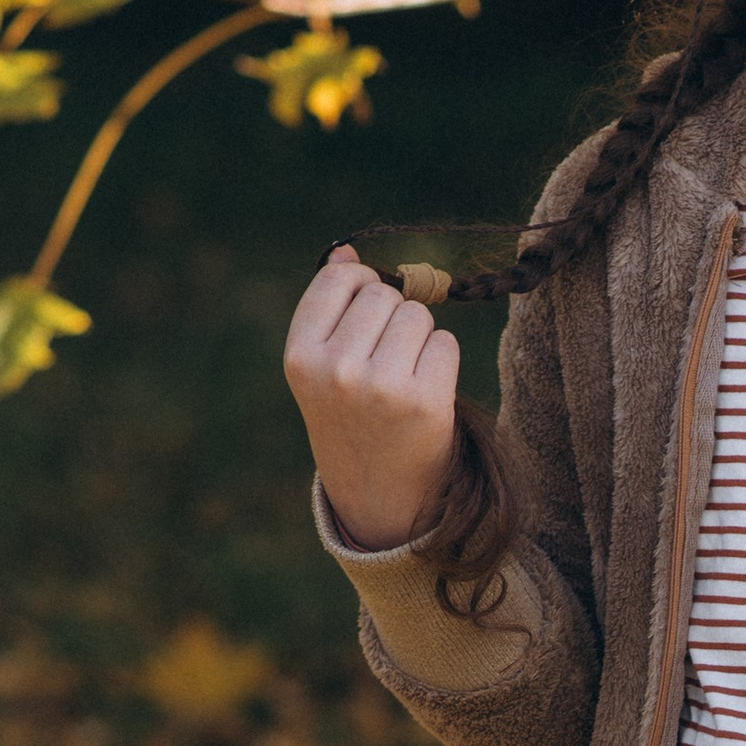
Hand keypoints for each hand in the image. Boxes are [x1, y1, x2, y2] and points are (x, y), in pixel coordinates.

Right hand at [284, 244, 458, 549]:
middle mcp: (336, 371)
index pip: (340, 280)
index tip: (366, 311)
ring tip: (403, 376)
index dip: (361, 284)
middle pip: (383, 294)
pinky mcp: (424, 401)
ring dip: (419, 337)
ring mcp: (381, 387)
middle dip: (392, 315)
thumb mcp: (323, 366)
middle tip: (384, 361)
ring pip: (418, 314)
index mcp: (300, 357)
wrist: (378, 493)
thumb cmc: (351, 417)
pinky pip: (445, 343)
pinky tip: (424, 392)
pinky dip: (440, 361)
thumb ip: (332, 309)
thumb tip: (347, 252)